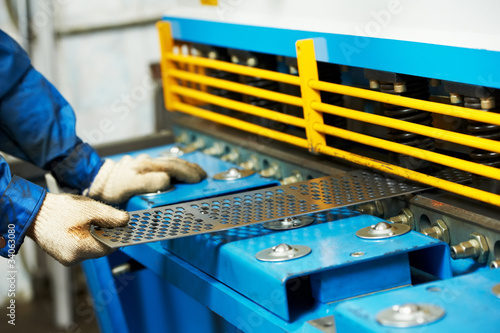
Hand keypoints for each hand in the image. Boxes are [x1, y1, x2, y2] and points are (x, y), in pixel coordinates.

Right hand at [27, 193, 128, 265]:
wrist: (34, 212)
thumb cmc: (60, 209)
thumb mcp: (91, 209)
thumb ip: (112, 216)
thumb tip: (127, 221)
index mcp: (81, 248)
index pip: (110, 247)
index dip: (119, 236)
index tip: (125, 226)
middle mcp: (74, 259)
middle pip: (101, 249)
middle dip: (107, 235)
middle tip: (109, 220)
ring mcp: (67, 259)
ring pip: (92, 249)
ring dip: (96, 236)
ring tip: (92, 221)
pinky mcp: (62, 255)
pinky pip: (81, 248)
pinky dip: (85, 238)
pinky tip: (82, 226)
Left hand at [86, 155, 206, 203]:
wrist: (96, 181)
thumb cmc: (109, 190)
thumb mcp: (126, 189)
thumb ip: (146, 183)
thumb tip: (167, 181)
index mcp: (142, 171)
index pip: (167, 174)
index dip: (181, 179)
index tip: (194, 184)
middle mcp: (145, 164)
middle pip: (173, 165)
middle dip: (190, 171)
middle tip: (203, 178)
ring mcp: (146, 162)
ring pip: (171, 162)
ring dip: (187, 167)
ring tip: (199, 174)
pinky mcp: (145, 163)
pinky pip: (166, 162)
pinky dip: (179, 165)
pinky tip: (185, 170)